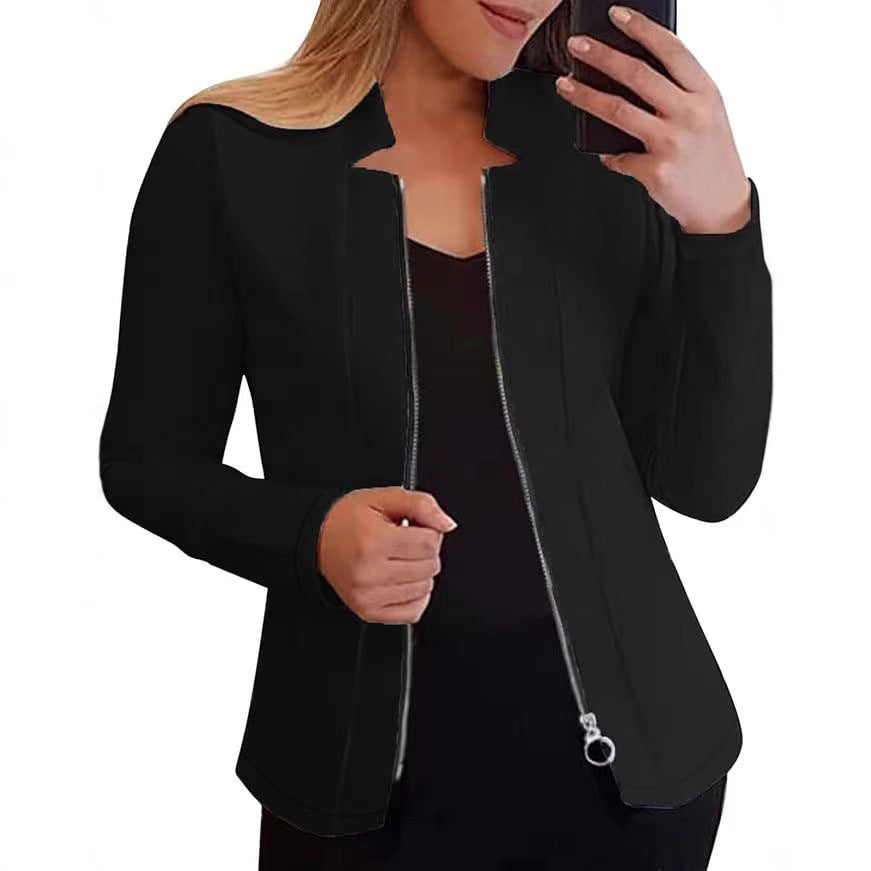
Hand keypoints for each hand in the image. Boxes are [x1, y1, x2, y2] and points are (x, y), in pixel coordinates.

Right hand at [317, 486, 457, 622]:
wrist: (317, 540)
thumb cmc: (348, 519)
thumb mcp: (383, 498)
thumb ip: (420, 504)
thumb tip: (447, 524)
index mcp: (374, 541)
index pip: (430, 543)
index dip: (430, 532)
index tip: (416, 528)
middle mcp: (369, 572)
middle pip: (430, 566)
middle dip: (426, 551)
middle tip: (407, 542)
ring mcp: (368, 595)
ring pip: (424, 588)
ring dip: (421, 573)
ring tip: (401, 559)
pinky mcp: (368, 611)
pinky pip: (413, 612)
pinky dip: (416, 596)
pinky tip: (403, 580)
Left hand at [556, 4, 750, 233]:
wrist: (721, 204)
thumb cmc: (709, 156)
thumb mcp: (707, 114)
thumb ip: (678, 92)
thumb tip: (630, 72)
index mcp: (705, 93)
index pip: (671, 50)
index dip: (641, 28)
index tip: (615, 15)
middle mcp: (690, 114)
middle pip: (637, 74)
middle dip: (601, 55)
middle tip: (576, 45)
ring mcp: (672, 143)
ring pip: (617, 110)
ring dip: (585, 95)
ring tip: (564, 85)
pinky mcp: (656, 171)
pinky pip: (619, 157)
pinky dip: (608, 155)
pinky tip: (605, 153)